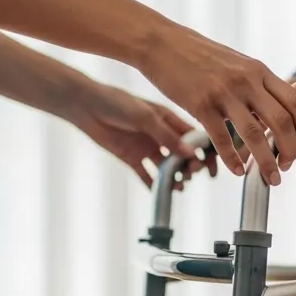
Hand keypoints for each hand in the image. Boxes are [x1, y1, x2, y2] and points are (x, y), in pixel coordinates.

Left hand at [63, 81, 217, 188]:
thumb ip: (167, 136)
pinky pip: (147, 175)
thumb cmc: (116, 103)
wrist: (86, 106)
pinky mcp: (132, 157)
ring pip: (167, 166)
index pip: (193, 137)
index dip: (203, 151)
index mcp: (168, 119)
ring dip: (175, 177)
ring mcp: (146, 146)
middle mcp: (160, 134)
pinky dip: (154, 185)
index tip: (209, 164)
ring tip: (179, 185)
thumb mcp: (145, 117)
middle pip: (183, 154)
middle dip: (190, 166)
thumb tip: (190, 154)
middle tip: (192, 174)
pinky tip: (161, 193)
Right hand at [137, 26, 295, 184]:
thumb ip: (259, 86)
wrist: (161, 42)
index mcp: (260, 71)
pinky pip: (221, 139)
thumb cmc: (200, 55)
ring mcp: (224, 92)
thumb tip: (277, 113)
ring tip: (271, 179)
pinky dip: (233, 159)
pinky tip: (237, 171)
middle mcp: (247, 80)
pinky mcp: (200, 104)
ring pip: (255, 134)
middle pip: (284, 120)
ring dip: (267, 162)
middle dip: (292, 149)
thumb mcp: (238, 64)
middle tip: (288, 166)